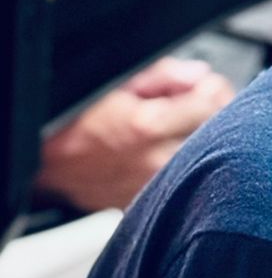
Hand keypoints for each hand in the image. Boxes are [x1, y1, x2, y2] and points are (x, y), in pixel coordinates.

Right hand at [35, 57, 235, 211]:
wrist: (46, 161)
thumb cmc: (74, 120)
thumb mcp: (114, 83)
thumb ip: (162, 75)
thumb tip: (197, 75)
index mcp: (148, 126)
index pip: (212, 103)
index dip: (213, 88)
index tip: (206, 85)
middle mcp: (156, 161)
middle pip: (219, 134)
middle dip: (216, 114)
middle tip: (202, 105)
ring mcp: (156, 187)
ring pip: (208, 161)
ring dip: (205, 142)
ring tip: (185, 129)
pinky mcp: (153, 203)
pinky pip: (188, 184)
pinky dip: (188, 168)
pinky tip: (172, 155)